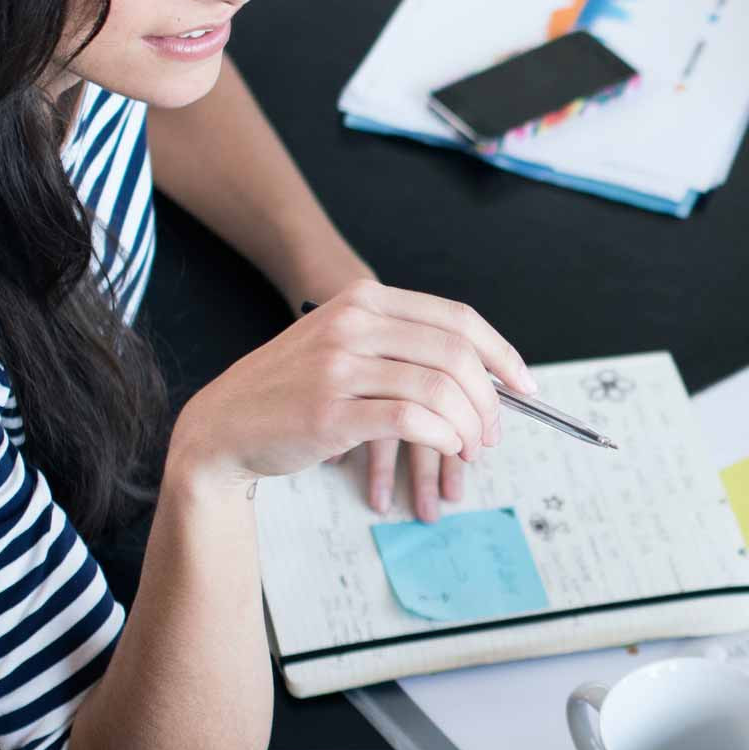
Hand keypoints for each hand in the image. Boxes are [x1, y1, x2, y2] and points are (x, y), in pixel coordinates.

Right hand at [177, 282, 526, 513]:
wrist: (224, 426)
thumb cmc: (292, 391)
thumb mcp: (341, 344)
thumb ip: (400, 345)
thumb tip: (482, 375)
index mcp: (362, 300)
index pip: (457, 318)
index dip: (501, 354)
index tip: (524, 386)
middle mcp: (352, 324)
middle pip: (456, 353)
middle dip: (489, 398)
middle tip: (491, 431)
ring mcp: (339, 366)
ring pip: (440, 388)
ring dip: (469, 425)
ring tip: (469, 448)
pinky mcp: (331, 412)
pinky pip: (412, 421)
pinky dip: (442, 438)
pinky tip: (444, 449)